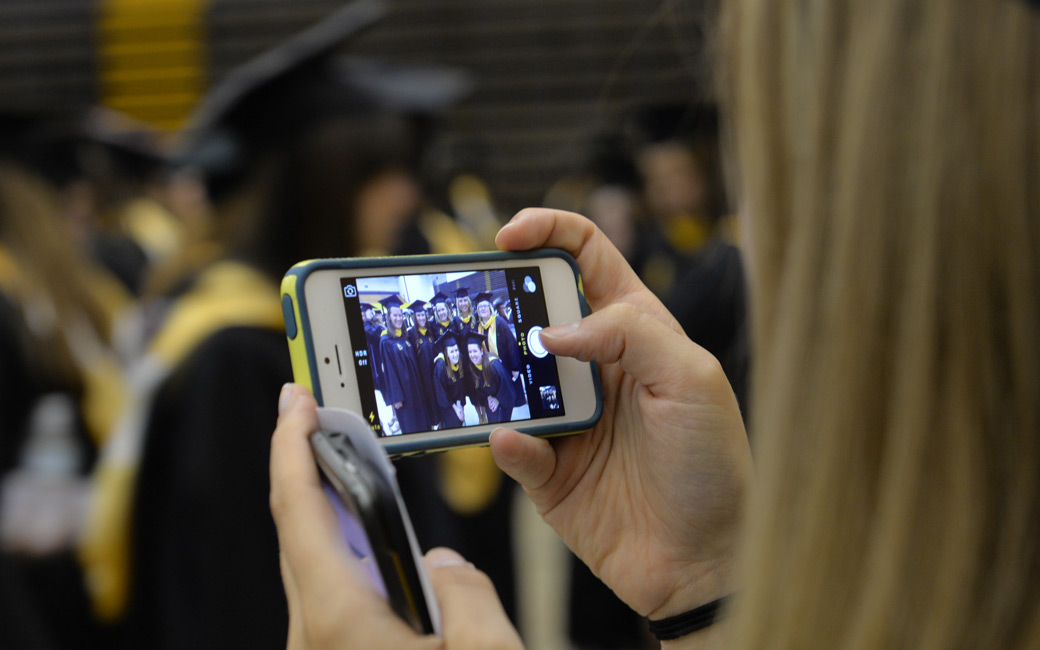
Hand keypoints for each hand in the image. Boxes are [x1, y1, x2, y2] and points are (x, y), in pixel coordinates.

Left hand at [271, 384, 523, 649]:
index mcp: (340, 617)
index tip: (298, 400)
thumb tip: (442, 563)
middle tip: (322, 417)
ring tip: (353, 469)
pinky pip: (332, 593)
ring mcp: (319, 648)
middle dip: (308, 465)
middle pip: (299, 531)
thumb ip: (468, 590)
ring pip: (314, 564)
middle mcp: (314, 633)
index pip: (299, 510)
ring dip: (331, 510)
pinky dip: (348, 551)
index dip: (290, 445)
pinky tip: (375, 541)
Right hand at [491, 209, 751, 618]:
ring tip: (482, 374)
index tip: (507, 237)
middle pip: (533, 313)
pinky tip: (515, 441)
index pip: (587, 258)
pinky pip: (511, 445)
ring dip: (493, 374)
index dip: (547, 233)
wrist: (704, 562)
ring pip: (510, 378)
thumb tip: (555, 330)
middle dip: (501, 303)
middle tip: (476, 306)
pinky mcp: (547, 469)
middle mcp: (596, 367)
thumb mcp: (692, 379)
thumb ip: (628, 332)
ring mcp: (568, 418)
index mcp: (636, 330)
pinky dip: (507, 442)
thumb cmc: (712, 466)